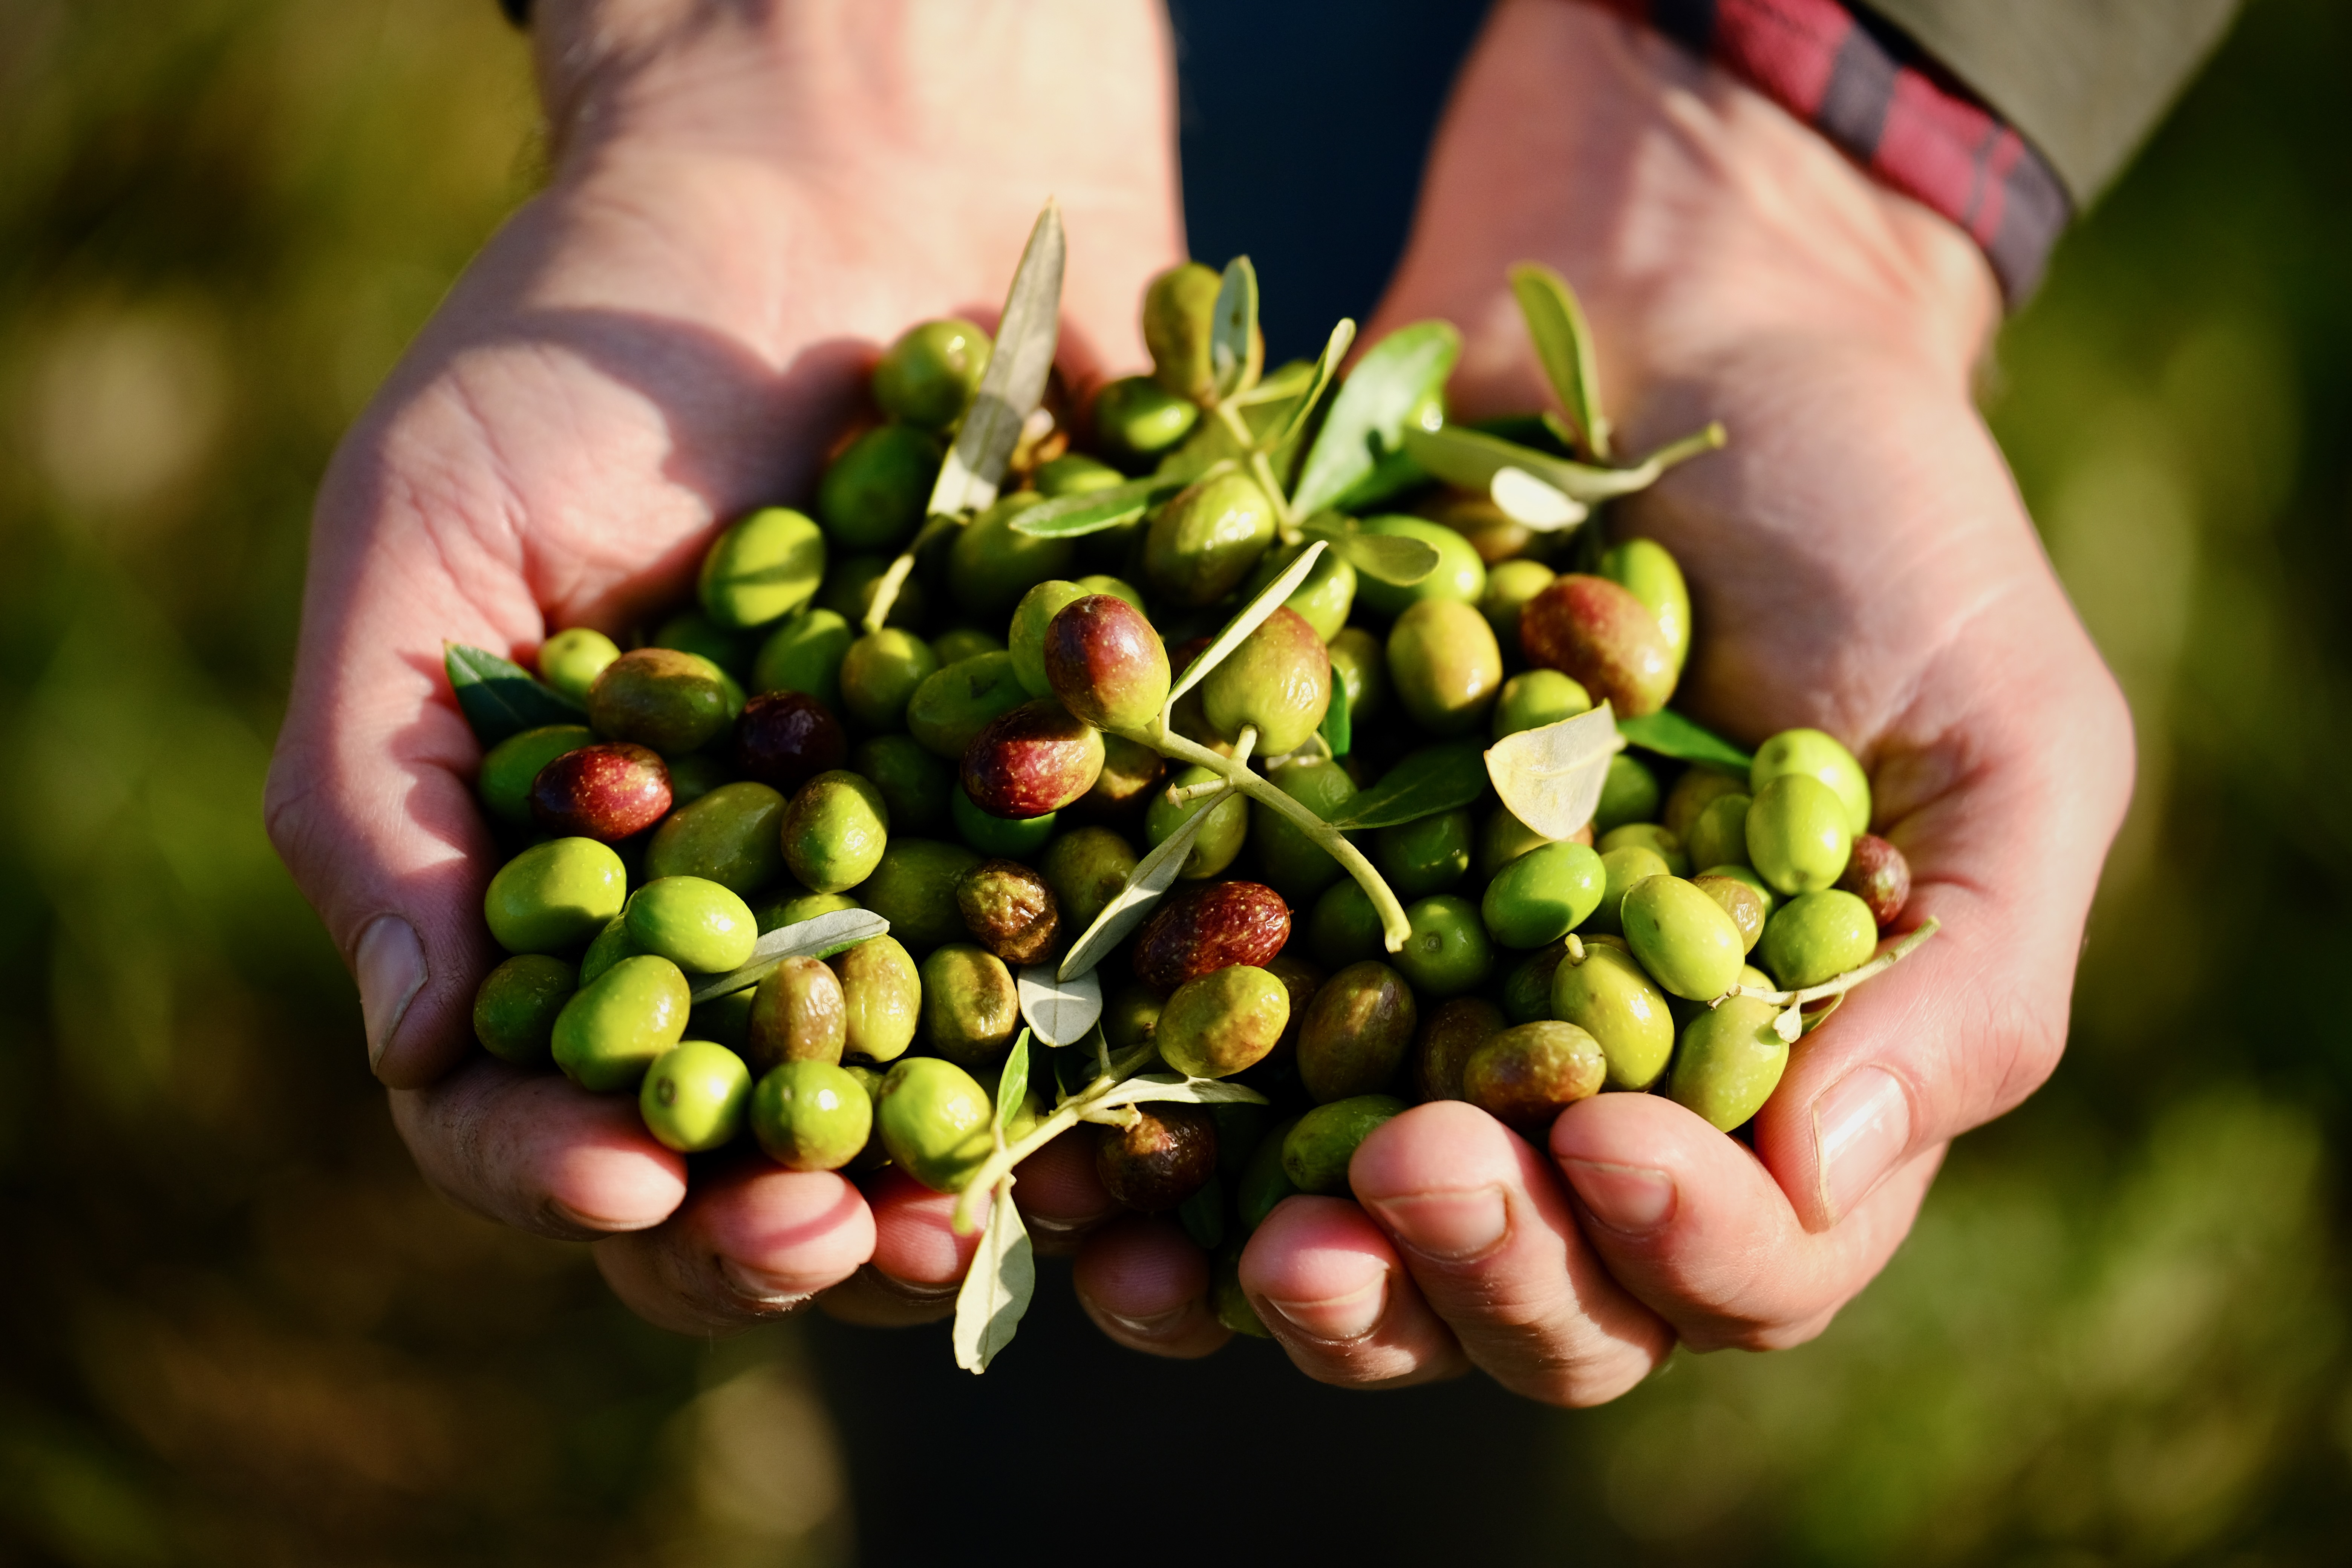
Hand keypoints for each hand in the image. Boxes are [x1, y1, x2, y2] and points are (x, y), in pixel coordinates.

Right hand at [264, 0, 1187, 1331]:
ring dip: (951, 1205)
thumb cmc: (592, 358)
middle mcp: (754, 931)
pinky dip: (1116, 1064)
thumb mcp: (426, 541)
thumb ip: (384, 791)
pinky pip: (1102, 980)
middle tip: (828, 1241)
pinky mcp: (1082, 824)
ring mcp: (924, 890)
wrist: (840, 197)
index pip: (543, 1102)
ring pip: (929, 1122)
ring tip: (973, 1234)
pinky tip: (1135, 1122)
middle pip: (746, 1162)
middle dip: (777, 1230)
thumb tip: (417, 1044)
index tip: (629, 1176)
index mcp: (582, 898)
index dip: (567, 1165)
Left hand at [1074, 0, 2132, 1393]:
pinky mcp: (1278, 924)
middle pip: (1536, 1295)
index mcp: (1772, 1085)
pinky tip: (1084, 1203)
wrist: (1677, 327)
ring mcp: (1423, 1025)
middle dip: (1471, 1272)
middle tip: (1400, 1186)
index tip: (1607, 1147)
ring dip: (1302, 1283)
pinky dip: (1144, 1177)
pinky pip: (1200, 1104)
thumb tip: (1827, 1166)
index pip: (1739, 1260)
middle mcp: (1590, 1095)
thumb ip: (1966, 969)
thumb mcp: (1999, 736)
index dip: (1678, 1247)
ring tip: (1238, 1256)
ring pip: (1362, 1249)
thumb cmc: (1880, 529)